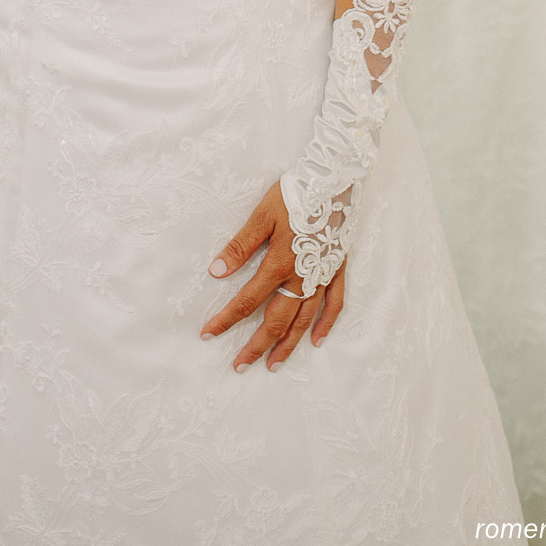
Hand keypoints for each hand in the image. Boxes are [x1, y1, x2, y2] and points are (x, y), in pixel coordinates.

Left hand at [200, 182, 345, 371]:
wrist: (335, 179)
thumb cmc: (296, 194)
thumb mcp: (262, 215)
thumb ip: (241, 245)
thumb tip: (216, 271)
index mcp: (279, 264)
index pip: (248, 301)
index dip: (227, 319)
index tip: (208, 334)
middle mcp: (301, 278)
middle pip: (276, 320)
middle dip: (256, 345)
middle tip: (239, 366)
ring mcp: (322, 276)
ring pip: (303, 320)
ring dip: (288, 344)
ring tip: (273, 365)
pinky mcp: (337, 269)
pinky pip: (334, 305)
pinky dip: (325, 324)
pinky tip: (316, 340)